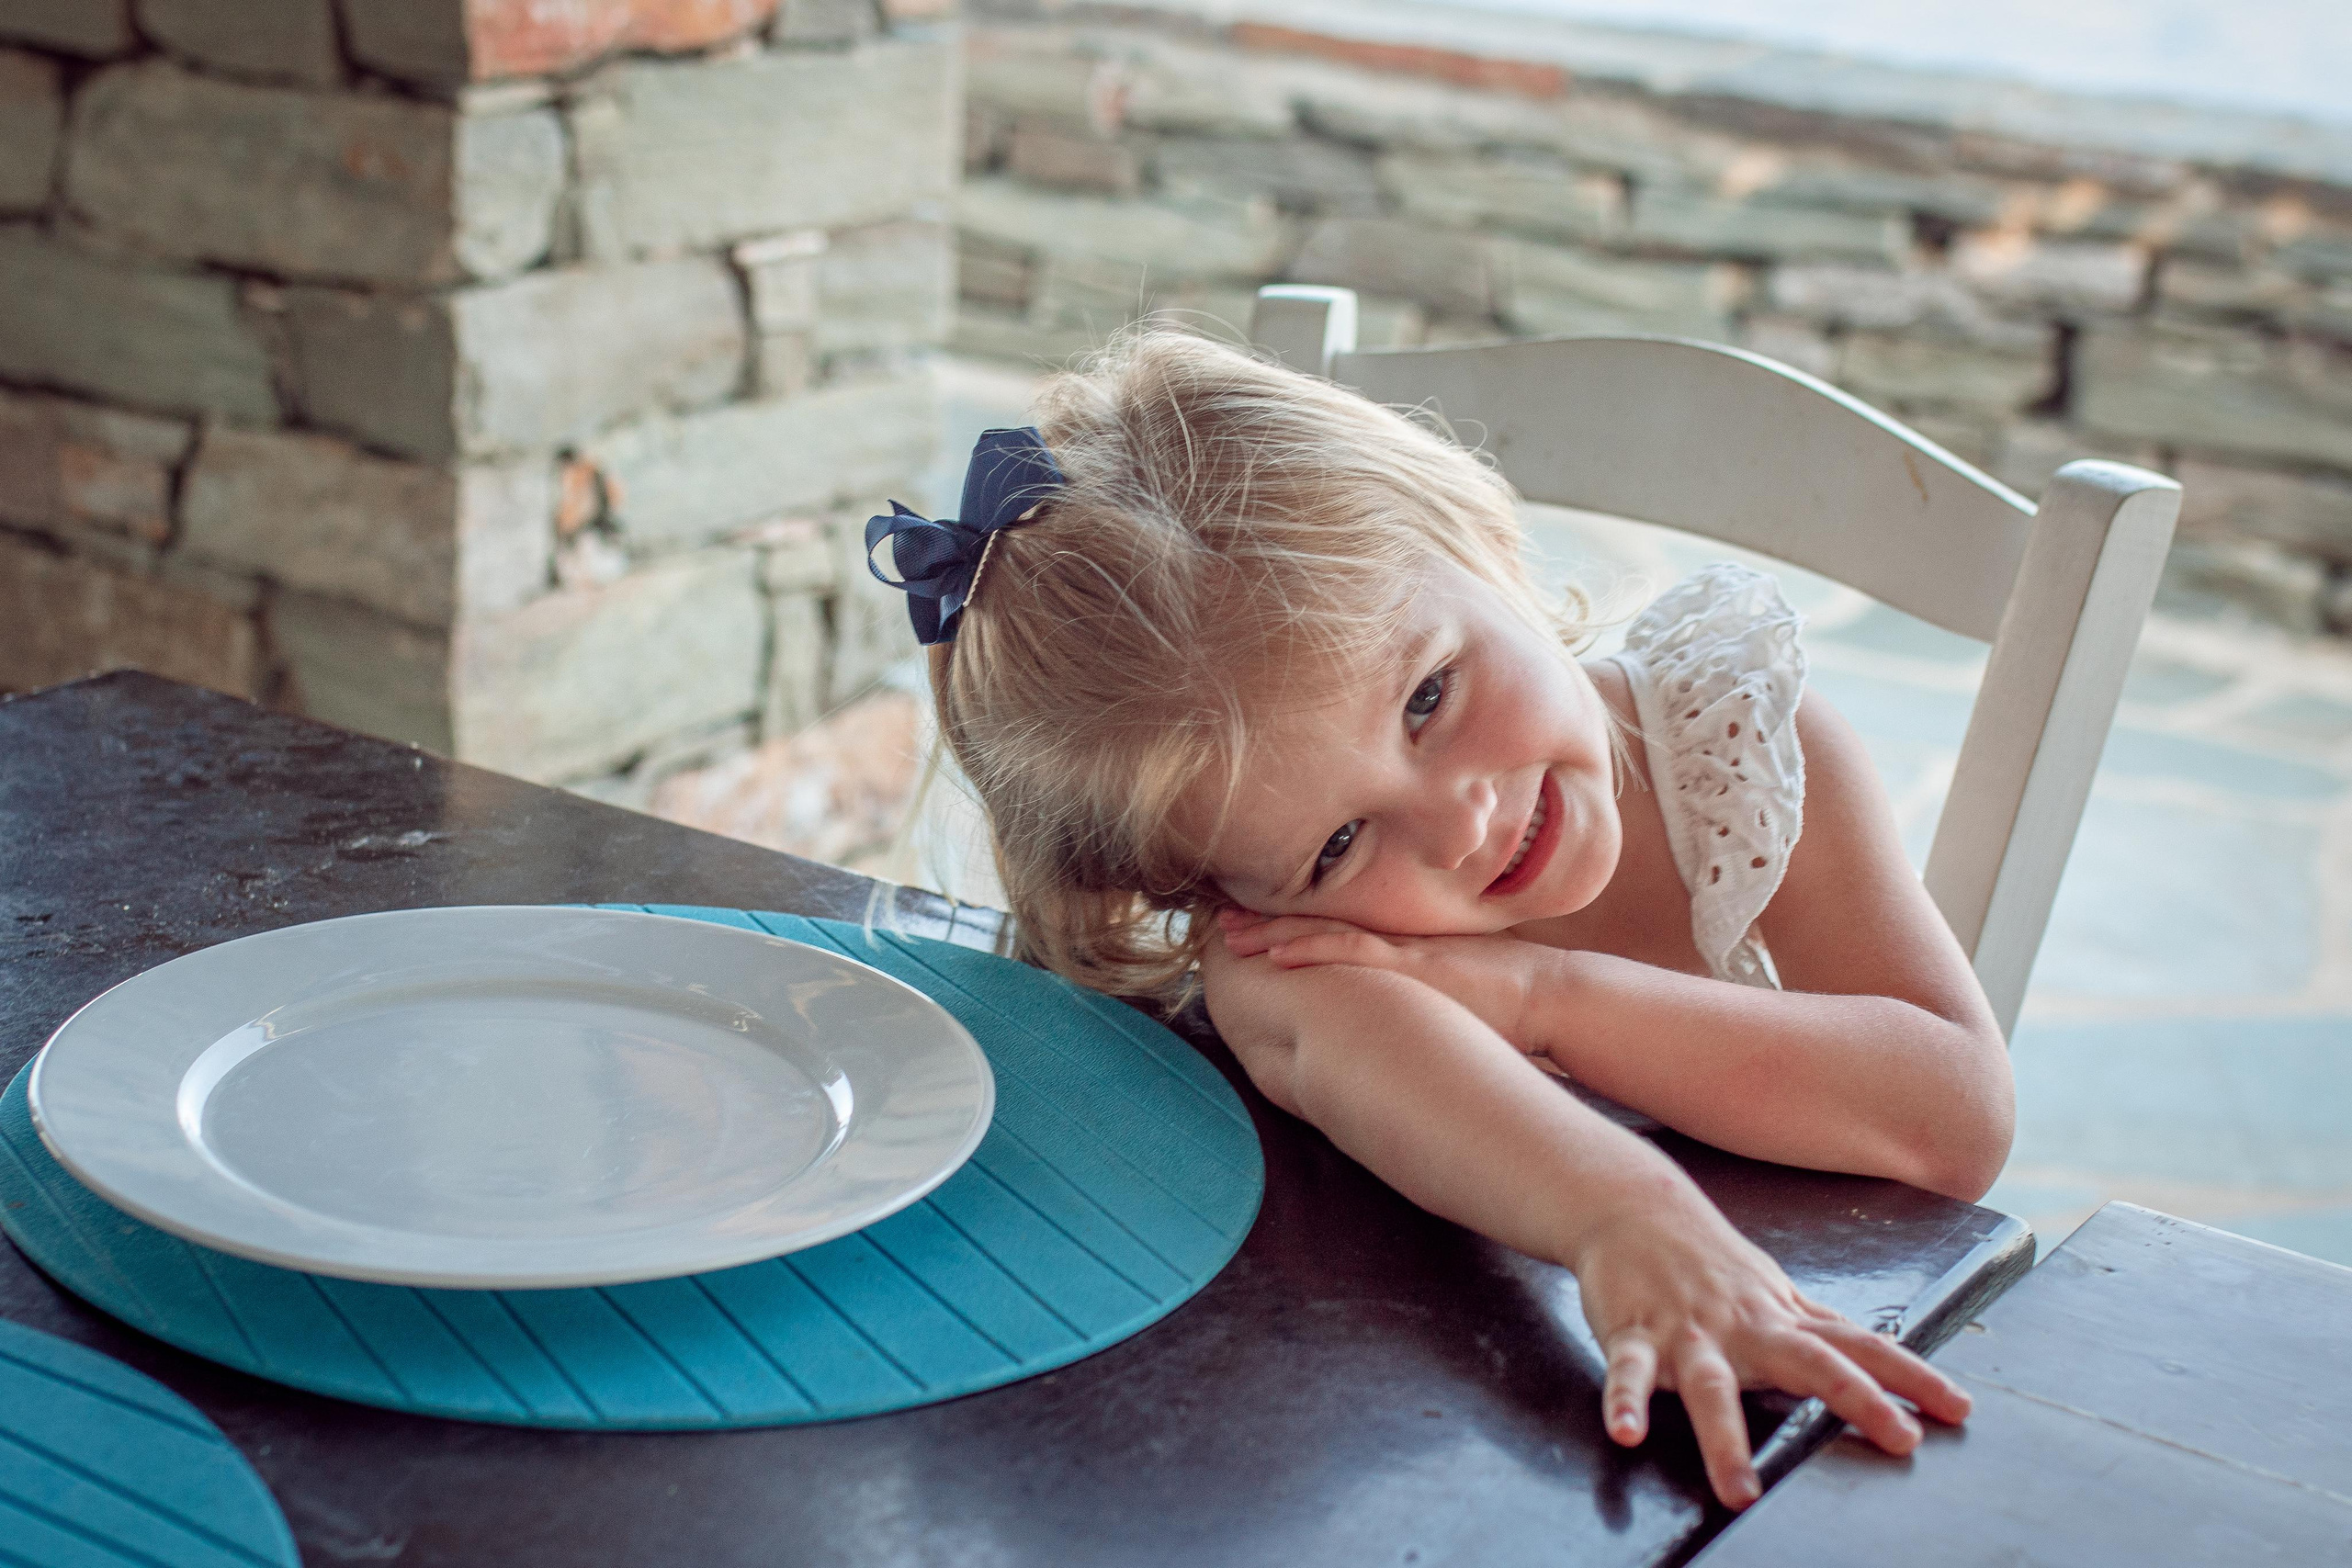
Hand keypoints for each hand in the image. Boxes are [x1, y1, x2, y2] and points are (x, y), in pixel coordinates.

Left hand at [1215, 909, 1551, 1050]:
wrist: (1550, 997)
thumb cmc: (1505, 999)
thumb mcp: (1446, 983)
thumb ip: (1410, 983)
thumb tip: (1381, 1005)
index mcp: (1397, 940)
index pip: (1329, 920)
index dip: (1283, 916)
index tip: (1242, 912)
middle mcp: (1393, 937)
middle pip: (1315, 918)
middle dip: (1263, 916)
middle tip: (1215, 913)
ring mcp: (1400, 948)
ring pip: (1323, 930)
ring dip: (1271, 931)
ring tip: (1226, 932)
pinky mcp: (1412, 964)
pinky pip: (1352, 952)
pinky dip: (1310, 948)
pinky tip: (1274, 952)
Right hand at [1570, 1187, 1971, 1509]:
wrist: (1631, 1206)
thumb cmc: (1706, 1257)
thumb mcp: (1772, 1288)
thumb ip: (1817, 1325)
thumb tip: (1877, 1350)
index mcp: (1781, 1320)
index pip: (1859, 1346)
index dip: (1911, 1376)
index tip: (1959, 1410)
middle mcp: (1744, 1328)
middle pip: (1810, 1362)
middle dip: (1858, 1399)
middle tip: (1902, 1439)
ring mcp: (1688, 1332)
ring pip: (1711, 1388)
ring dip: (1725, 1440)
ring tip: (1741, 1492)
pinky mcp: (1633, 1334)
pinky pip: (1629, 1373)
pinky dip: (1624, 1402)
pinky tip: (1626, 1433)